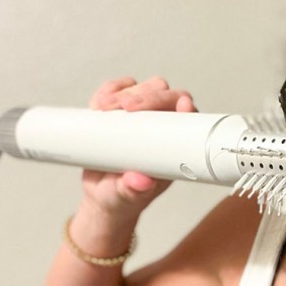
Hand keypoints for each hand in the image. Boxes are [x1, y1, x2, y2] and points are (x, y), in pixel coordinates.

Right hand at [81, 75, 197, 219]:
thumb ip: (133, 190)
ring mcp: (139, 115)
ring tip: (104, 108)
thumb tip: (141, 181)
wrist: (101, 197)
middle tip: (127, 107)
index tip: (181, 105)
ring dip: (125, 92)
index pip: (187, 118)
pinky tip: (98, 104)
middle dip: (149, 95)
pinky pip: (116, 90)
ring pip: (141, 88)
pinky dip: (108, 91)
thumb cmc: (123, 198)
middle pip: (165, 95)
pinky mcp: (117, 111)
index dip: (186, 107)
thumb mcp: (127, 197)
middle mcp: (160, 126)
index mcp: (173, 146)